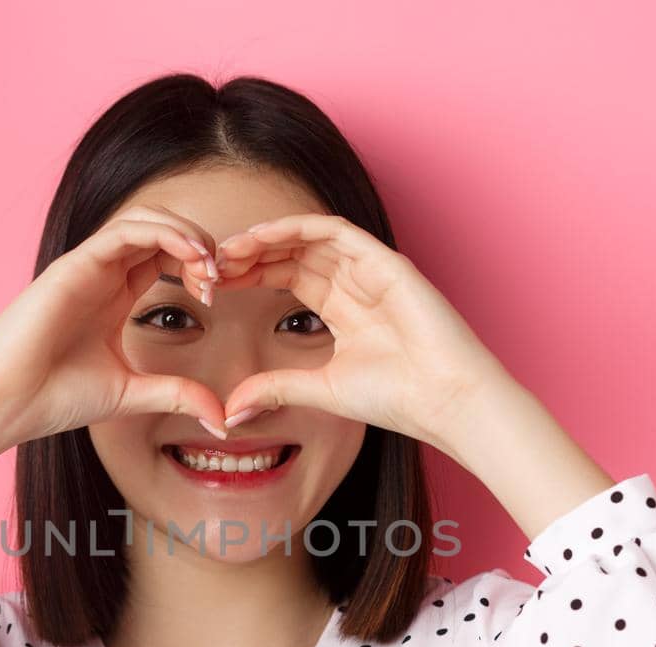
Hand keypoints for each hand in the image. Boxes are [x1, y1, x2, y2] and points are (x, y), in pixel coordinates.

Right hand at [0, 205, 230, 448]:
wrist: (5, 405)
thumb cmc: (54, 398)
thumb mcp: (132, 394)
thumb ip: (177, 396)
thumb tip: (222, 418)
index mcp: (115, 296)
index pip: (166, 256)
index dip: (199, 265)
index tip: (217, 294)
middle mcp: (102, 274)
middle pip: (161, 230)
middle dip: (199, 244)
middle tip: (219, 276)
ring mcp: (87, 266)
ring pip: (145, 219)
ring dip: (186, 232)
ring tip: (208, 264)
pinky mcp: (74, 265)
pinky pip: (124, 230)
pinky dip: (164, 233)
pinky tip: (190, 256)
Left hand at [211, 213, 510, 450]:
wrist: (444, 400)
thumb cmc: (397, 398)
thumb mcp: (321, 389)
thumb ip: (276, 388)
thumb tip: (231, 410)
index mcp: (343, 308)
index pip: (288, 276)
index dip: (251, 274)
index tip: (213, 284)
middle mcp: (356, 283)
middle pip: (293, 252)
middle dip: (251, 253)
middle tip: (211, 262)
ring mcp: (372, 269)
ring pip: (309, 237)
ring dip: (267, 237)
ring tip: (230, 248)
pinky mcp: (386, 262)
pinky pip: (335, 230)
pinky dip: (296, 227)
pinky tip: (263, 235)